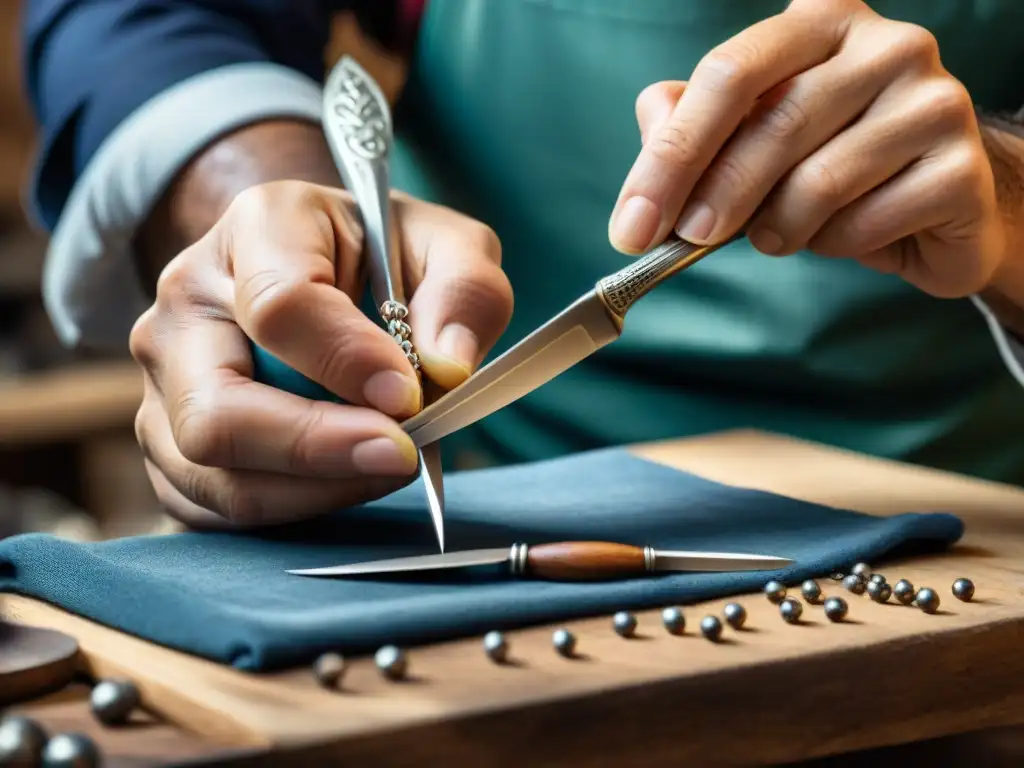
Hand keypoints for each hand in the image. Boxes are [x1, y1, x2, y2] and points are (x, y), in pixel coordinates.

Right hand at [129, 181, 512, 528]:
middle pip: (217, 411)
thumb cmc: (385, 258)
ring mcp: (163, 375)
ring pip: (210, 471)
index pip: (280, 307)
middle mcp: (188, 300)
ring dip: (312, 488)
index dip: (346, 362)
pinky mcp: (166, 438)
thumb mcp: (448, 246)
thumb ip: (465, 291)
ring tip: (386, 464)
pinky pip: (212, 504)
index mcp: (259, 227)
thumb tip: (449, 369)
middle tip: (401, 455)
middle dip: (316, 450)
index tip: (409, 396)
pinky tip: (346, 479)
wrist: (318, 267)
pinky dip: (286, 507)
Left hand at [610, 0, 1006, 298]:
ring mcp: (934, 101)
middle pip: (772, 125)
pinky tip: (840, 233)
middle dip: (714, 196)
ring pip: (818, 182)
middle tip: (689, 239)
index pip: (729, 74)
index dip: (672, 154)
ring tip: (779, 233)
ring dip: (778, 227)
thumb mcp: (753, 133)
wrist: (934, 199)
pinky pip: (865, 222)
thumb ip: (694, 123)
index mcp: (821, 22)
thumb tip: (653, 127)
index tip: (632, 224)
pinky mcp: (962, 168)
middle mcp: (887, 45)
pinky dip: (833, 244)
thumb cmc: (830, 157)